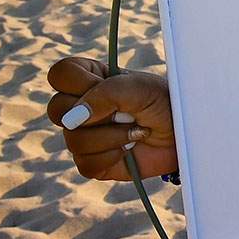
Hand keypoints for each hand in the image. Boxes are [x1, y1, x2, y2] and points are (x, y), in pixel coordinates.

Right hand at [46, 56, 177, 180]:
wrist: (183, 134)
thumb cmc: (163, 103)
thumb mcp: (139, 88)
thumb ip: (106, 93)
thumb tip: (75, 117)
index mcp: (91, 81)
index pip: (60, 74)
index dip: (77, 81)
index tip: (102, 83)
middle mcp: (82, 107)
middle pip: (56, 109)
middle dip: (95, 113)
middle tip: (124, 111)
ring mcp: (85, 135)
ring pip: (73, 139)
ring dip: (112, 136)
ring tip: (136, 130)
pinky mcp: (93, 162)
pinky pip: (85, 164)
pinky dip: (112, 156)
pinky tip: (129, 148)